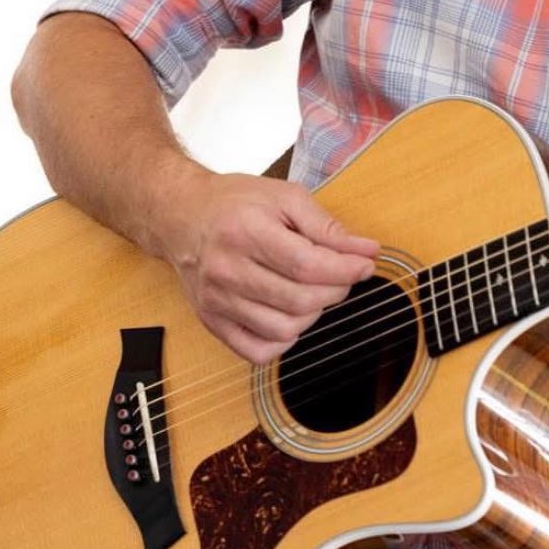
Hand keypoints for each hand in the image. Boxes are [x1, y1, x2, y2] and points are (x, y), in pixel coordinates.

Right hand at [160, 168, 379, 363]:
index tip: (366, 264)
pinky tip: (290, 314)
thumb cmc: (237, 202)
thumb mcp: (286, 197)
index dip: (345, 269)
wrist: (182, 216)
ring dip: (314, 314)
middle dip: (336, 290)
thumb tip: (367, 251)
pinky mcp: (211, 321)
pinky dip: (285, 339)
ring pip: (283, 329)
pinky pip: (257, 351)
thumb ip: (327, 226)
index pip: (306, 264)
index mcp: (245, 231)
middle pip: (298, 299)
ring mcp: (215, 301)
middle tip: (344, 275)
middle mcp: (226, 270)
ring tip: (316, 290)